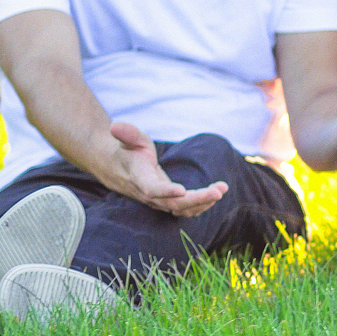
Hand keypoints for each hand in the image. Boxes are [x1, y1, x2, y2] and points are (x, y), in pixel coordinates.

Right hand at [103, 121, 228, 216]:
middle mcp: (148, 194)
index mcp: (139, 177)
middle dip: (197, 199)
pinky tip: (216, 193)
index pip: (151, 189)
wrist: (116, 168)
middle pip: (173, 204)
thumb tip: (115, 126)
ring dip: (203, 202)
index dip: (165, 192)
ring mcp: (157, 201)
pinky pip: (184, 209)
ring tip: (222, 189)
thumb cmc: (127, 150)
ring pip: (181, 209)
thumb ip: (127, 133)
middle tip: (219, 191)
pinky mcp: (166, 202)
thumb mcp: (129, 138)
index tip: (182, 190)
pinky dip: (201, 204)